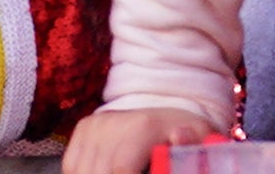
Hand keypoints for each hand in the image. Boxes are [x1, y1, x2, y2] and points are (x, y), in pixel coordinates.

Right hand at [62, 105, 217, 173]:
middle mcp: (111, 122)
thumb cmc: (189, 133)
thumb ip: (193, 145)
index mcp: (142, 127)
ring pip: (82, 169)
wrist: (165, 107)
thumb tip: (180, 136)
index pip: (121, 169)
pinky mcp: (83, 129)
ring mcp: (94, 125)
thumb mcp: (202, 139)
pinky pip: (72, 164)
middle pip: (99, 172)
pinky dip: (84, 173)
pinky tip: (102, 173)